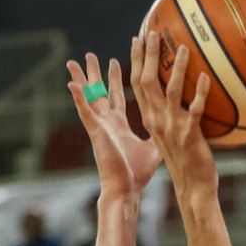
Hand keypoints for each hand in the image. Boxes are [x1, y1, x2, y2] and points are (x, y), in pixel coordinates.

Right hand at [66, 52, 160, 198]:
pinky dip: (78, 98)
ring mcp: (100, 126)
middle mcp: (107, 123)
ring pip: (88, 97)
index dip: (115, 79)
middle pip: (100, 92)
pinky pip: (85, 112)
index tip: (114, 61)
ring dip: (81, 79)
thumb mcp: (153, 149)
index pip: (116, 96)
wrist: (126, 190)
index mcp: (119, 125)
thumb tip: (174, 126)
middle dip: (95, 73)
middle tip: (90, 55)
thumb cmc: (138, 174)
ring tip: (72, 62)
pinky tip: (71, 84)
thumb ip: (159, 134)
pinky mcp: (96, 133)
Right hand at [128, 31, 217, 201]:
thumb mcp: (172, 138)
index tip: (137, 40)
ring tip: (182, 48)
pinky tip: (206, 78)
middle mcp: (157, 121)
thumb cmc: (186, 165)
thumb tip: (182, 101)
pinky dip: (200, 93)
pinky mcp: (188, 136)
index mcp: (150, 119)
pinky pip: (195, 110)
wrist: (192, 189)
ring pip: (169, 91)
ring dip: (176, 68)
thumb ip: (172, 119)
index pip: (137, 85)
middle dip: (147, 56)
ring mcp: (171, 128)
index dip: (136, 61)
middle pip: (146, 82)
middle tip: (153, 33)